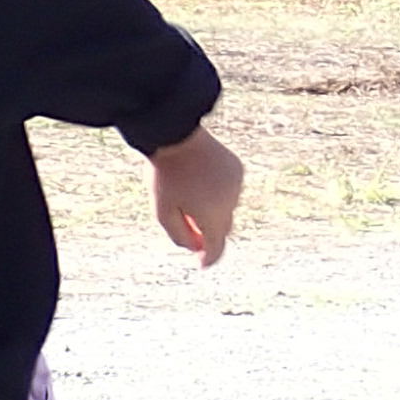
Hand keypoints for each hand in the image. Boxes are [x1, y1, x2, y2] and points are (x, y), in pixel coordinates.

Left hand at [149, 126, 240, 265]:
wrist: (176, 135)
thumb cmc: (165, 176)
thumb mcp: (162, 212)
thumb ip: (179, 236)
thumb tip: (195, 248)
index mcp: (212, 216)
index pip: (216, 248)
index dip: (209, 259)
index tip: (202, 264)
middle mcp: (230, 203)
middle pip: (222, 229)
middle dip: (208, 231)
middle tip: (189, 227)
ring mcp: (236, 185)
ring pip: (227, 208)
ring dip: (213, 210)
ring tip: (190, 195)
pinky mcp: (237, 170)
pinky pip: (230, 190)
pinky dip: (219, 193)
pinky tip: (201, 181)